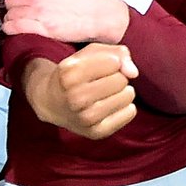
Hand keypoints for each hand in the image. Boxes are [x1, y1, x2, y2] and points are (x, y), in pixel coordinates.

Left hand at [5, 0, 128, 43]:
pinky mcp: (42, 29)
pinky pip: (15, 28)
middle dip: (13, 3)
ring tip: (17, 17)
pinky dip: (11, 28)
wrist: (100, 14)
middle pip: (9, 0)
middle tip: (20, 5)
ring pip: (10, 14)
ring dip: (11, 16)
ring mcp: (38, 14)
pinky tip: (14, 27)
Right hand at [22, 43, 137, 139]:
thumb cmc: (75, 74)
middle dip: (117, 77)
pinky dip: (126, 106)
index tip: (100, 68)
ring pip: (128, 96)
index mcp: (70, 73)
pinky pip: (130, 112)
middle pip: (121, 80)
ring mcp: (85, 117)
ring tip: (108, 93)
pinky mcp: (96, 132)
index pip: (114, 62)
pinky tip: (112, 105)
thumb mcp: (88, 54)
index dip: (112, 62)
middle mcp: (75, 97)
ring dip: (123, 92)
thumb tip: (134, 72)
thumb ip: (116, 53)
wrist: (52, 103)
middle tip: (103, 82)